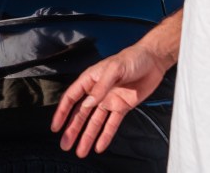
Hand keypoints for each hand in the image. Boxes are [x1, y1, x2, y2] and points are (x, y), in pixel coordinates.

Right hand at [50, 39, 171, 157]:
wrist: (153, 61)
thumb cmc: (132, 58)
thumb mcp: (115, 68)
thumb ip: (101, 87)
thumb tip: (88, 103)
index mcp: (91, 79)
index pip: (72, 97)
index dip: (62, 112)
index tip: (56, 126)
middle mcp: (98, 91)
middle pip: (81, 114)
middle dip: (73, 129)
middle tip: (65, 144)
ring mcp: (109, 100)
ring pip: (94, 122)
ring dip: (87, 136)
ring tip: (80, 151)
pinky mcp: (122, 106)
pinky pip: (112, 124)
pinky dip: (105, 135)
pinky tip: (99, 146)